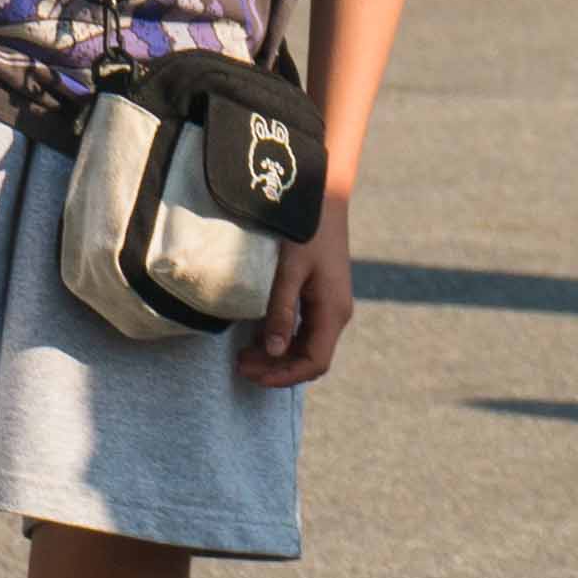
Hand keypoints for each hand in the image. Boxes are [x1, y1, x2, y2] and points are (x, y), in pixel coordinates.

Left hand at [244, 195, 359, 388]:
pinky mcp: (323, 298)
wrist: (324, 201)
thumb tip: (275, 352)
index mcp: (333, 311)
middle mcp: (337, 314)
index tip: (254, 375)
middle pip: (310, 358)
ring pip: (307, 346)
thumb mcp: (290, 271)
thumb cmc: (306, 231)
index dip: (285, 376)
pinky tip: (260, 336)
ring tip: (245, 355)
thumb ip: (282, 311)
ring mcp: (331, 306)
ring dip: (278, 356)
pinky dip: (283, 339)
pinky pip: (305, 330)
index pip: (314, 362)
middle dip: (277, 368)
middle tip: (240, 365)